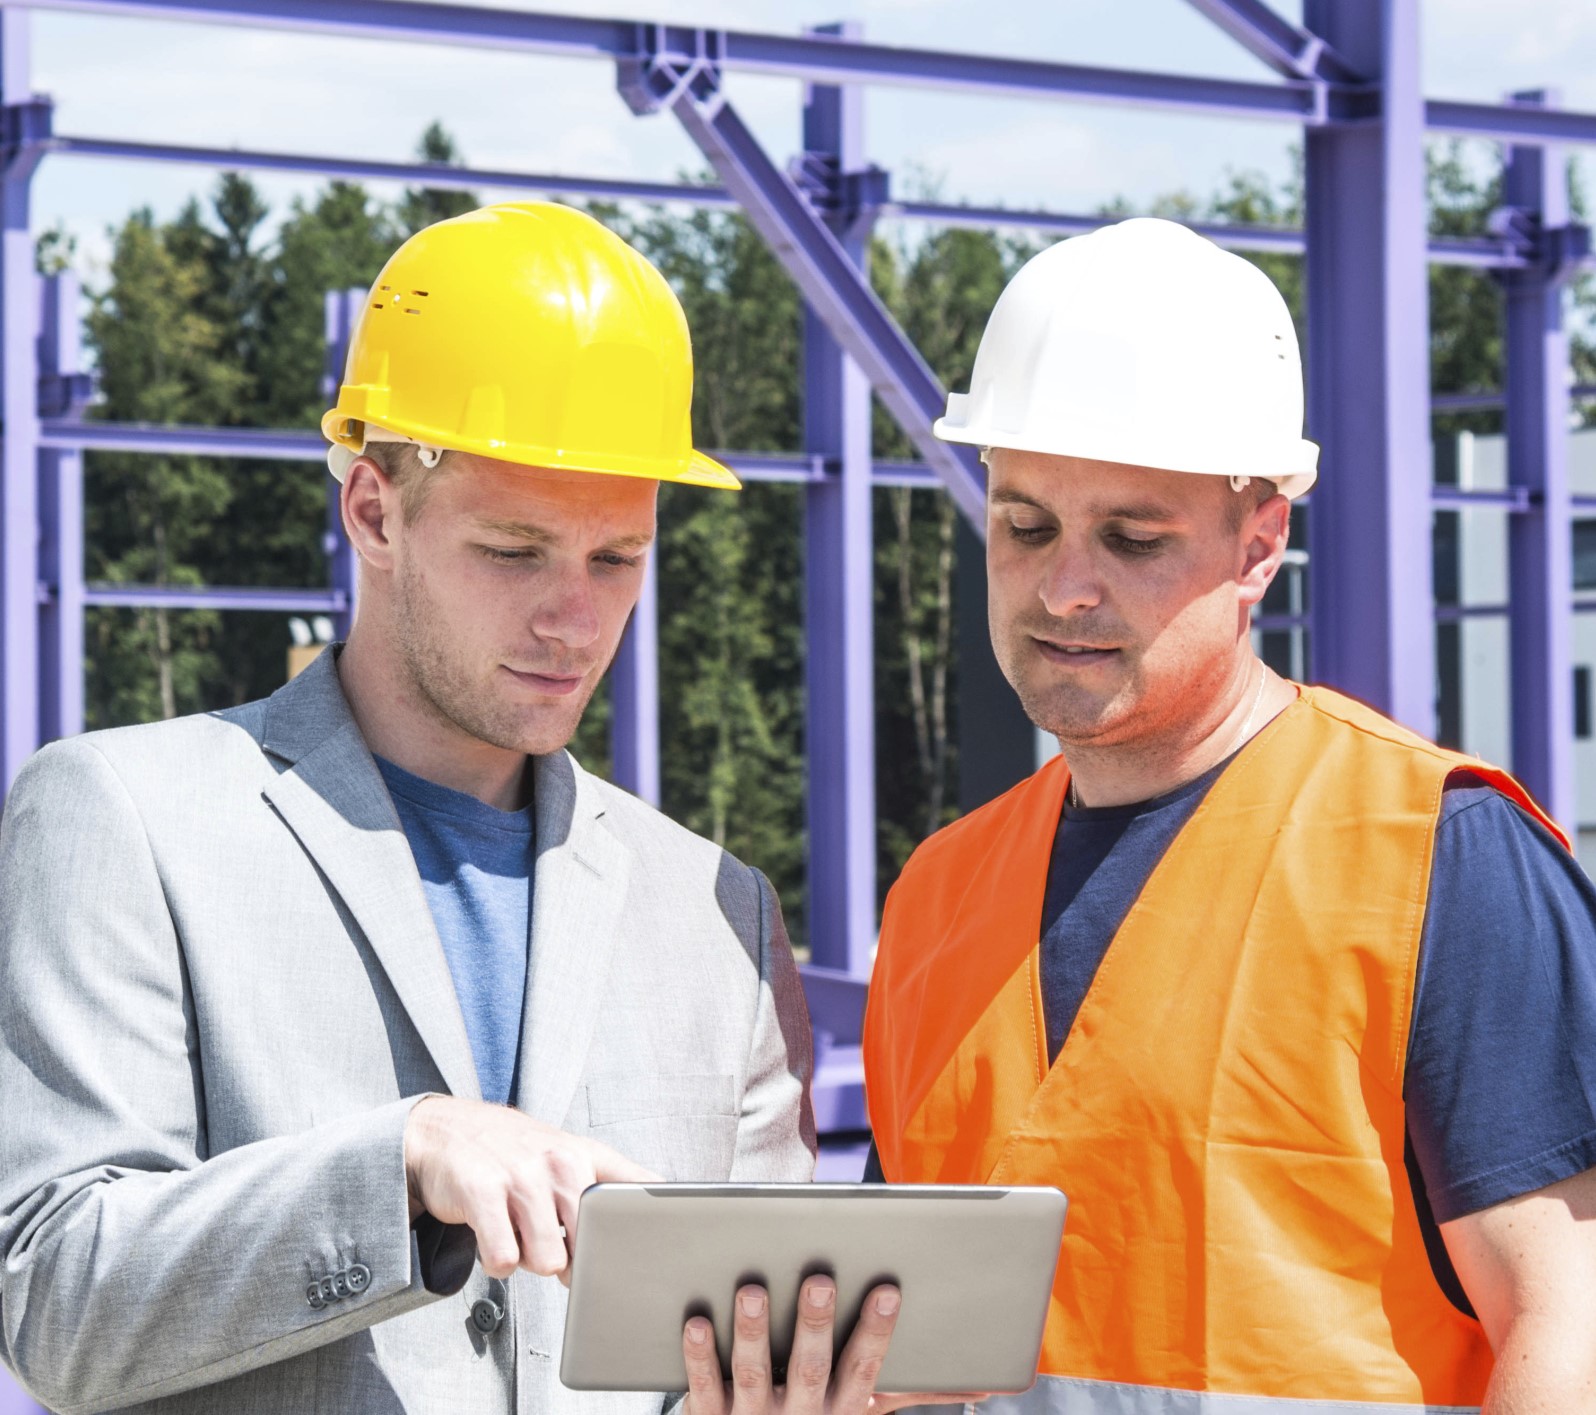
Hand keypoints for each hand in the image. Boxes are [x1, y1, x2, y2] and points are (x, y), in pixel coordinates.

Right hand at [403, 1095, 658, 1280]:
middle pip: (590, 1246)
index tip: (654, 1251)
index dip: (647, 1224)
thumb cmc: (514, 1151)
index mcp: (586, 1155)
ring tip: (517, 1231)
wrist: (444, 1130)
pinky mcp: (482, 1192)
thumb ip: (612, 1181)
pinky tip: (493, 1236)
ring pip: (547, 1260)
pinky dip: (498, 1262)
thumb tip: (655, 1209)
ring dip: (529, 1259)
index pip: (634, 1190)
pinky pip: (504, 1259)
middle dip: (571, 1259)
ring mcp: (521, 1175)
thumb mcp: (570, 1153)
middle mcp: (559, 1161)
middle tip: (548, 1237)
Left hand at [682, 1275, 986, 1413]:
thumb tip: (988, 1383)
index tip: (888, 1289)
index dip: (876, 1332)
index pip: (864, 1370)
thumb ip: (922, 1391)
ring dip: (753, 1332)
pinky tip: (695, 1320)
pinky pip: (702, 1388)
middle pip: (810, 1369)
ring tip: (753, 1288)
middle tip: (821, 1279)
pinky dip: (698, 1356)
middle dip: (817, 1325)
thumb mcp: (871, 1412)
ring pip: (752, 1374)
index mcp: (842, 1410)